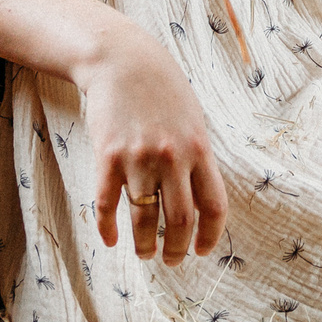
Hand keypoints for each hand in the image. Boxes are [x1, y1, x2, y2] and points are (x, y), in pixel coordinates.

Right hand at [79, 27, 227, 264]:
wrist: (123, 60)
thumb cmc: (162, 90)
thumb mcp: (193, 119)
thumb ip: (198, 157)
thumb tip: (202, 200)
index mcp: (199, 149)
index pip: (213, 206)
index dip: (210, 236)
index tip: (202, 251)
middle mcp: (172, 158)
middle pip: (179, 220)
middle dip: (177, 249)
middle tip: (171, 261)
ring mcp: (138, 158)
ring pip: (144, 218)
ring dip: (145, 244)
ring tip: (145, 253)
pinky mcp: (108, 156)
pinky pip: (108, 204)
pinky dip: (109, 227)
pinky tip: (111, 239)